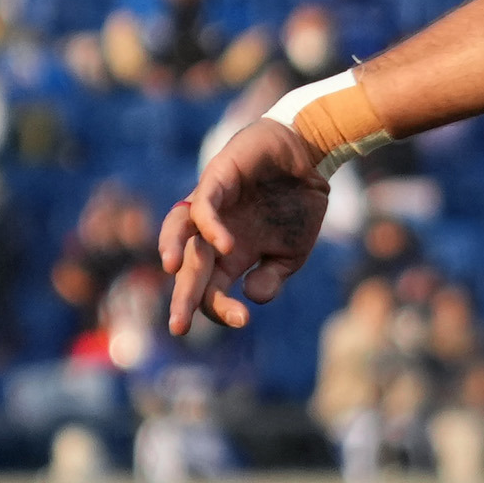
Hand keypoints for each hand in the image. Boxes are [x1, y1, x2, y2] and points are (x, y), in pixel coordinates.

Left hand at [159, 117, 330, 333]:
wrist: (311, 155)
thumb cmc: (299, 202)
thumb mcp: (293, 252)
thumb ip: (272, 276)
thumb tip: (252, 297)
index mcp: (231, 256)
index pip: (213, 289)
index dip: (221, 308)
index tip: (243, 321)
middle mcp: (214, 233)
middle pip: (189, 268)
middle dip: (183, 297)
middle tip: (178, 327)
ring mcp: (212, 206)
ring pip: (179, 231)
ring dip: (173, 249)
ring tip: (172, 269)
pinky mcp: (216, 180)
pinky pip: (204, 206)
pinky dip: (212, 225)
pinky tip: (225, 244)